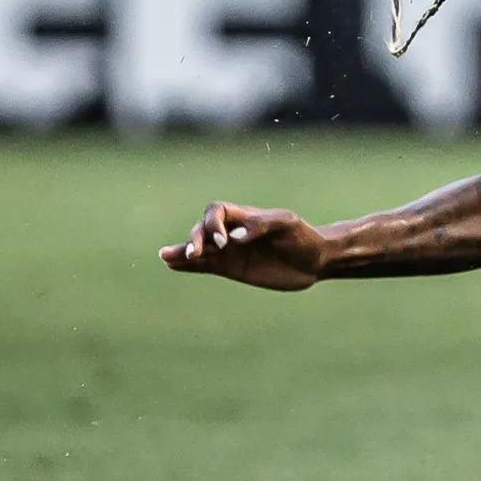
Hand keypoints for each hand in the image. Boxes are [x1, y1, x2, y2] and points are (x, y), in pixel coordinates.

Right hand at [161, 202, 325, 290]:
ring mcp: (230, 252)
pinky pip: (205, 266)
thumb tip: (234, 237)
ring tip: (166, 256)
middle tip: (198, 253)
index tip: (225, 241)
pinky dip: (189, 266)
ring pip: (200, 249)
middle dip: (195, 239)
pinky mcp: (232, 269)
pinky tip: (172, 264)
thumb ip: (261, 225)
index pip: (216, 211)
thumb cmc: (303, 236)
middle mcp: (232, 232)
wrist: (315, 260)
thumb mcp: (287, 224)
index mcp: (244, 216)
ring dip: (183, 251)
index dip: (213, 223)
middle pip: (202, 229)